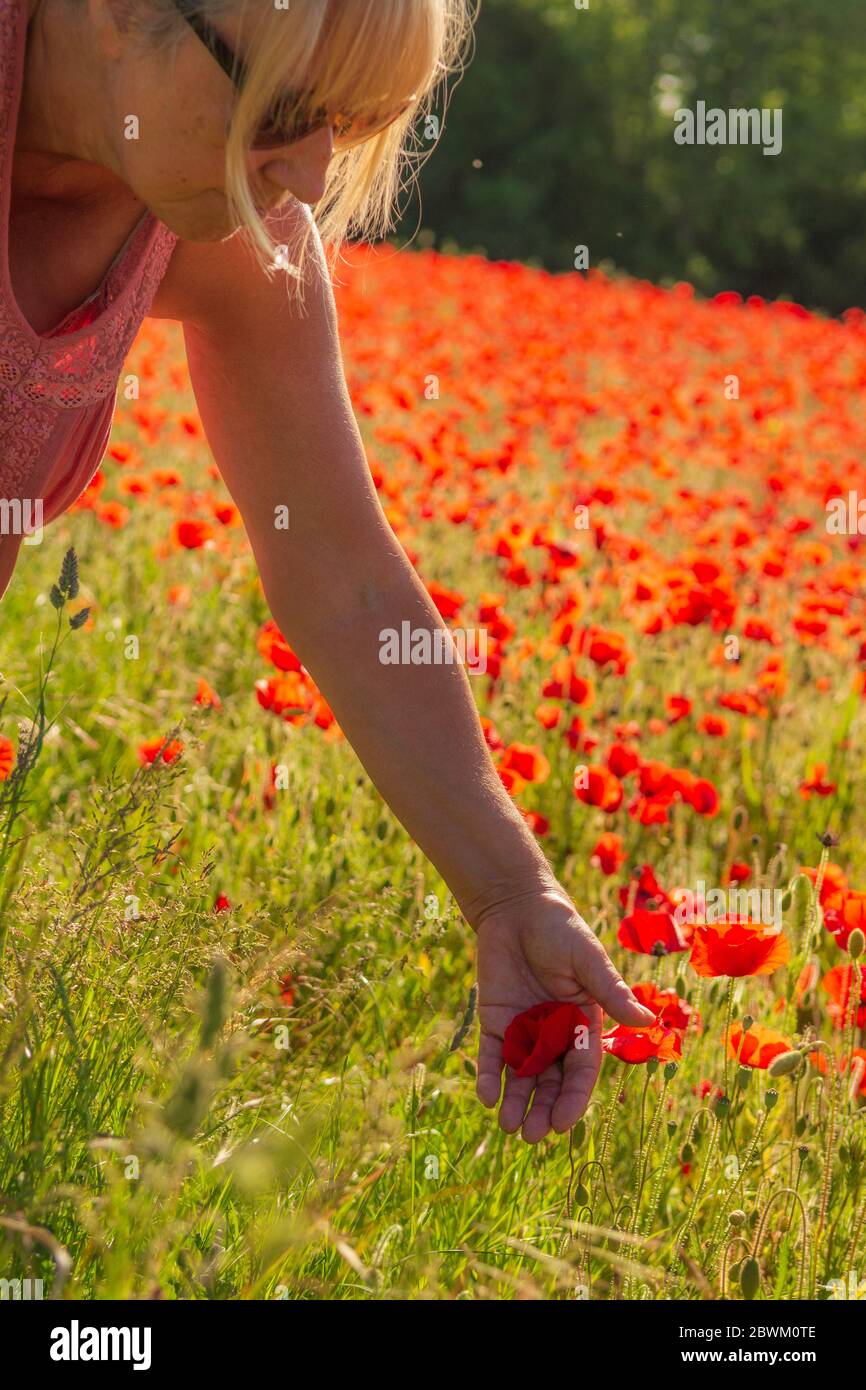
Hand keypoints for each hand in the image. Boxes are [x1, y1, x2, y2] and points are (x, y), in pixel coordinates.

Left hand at [474, 889, 655, 1142]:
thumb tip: (649, 1022)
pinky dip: (489, 1076)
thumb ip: (611, 992)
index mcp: (583, 1023)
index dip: (574, 1098)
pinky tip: (486, 1095)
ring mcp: (524, 1031)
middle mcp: (555, 1034)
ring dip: (516, 1102)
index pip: (582, 1070)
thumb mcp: (588, 960)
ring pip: (522, 1076)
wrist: (516, 907)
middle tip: (532, 1135)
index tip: (564, 1124)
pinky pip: (492, 1055)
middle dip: (543, 1110)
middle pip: (551, 1081)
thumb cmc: (560, 929)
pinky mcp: (496, 1022)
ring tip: (508, 1126)